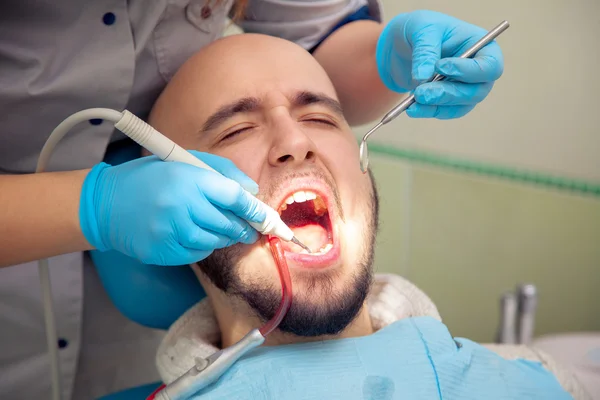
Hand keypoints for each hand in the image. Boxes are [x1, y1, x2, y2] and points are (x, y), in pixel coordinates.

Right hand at [80, 151, 264, 265]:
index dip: (256, 211)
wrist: (106, 204)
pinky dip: (204, 245)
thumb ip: (222, 172)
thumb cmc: (150, 178)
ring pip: (217, 241)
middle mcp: (182, 206)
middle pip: (230, 224)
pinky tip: (196, 234)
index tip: (270, 219)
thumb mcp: (184, 162)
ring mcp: (172, 232)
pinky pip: (199, 253)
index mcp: (189, 179)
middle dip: (245, 228)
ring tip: (220, 227)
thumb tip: (252, 192)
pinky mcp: (164, 251)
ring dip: (225, 236)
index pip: (235, 198)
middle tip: (250, 228)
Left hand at [376, 10, 503, 118]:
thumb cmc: (421, 30)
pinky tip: (412, 108)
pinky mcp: (451, 102)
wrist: (403, 46)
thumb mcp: (422, 29)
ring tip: (413, 100)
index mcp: (482, 45)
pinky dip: (428, 111)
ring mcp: (467, 88)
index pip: (490, 66)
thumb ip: (425, 51)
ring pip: (461, 105)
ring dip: (437, 105)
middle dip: (448, 93)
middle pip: (477, 91)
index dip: (469, 71)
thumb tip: (423, 78)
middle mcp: (479, 70)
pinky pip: (446, 112)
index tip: (440, 66)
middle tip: (421, 92)